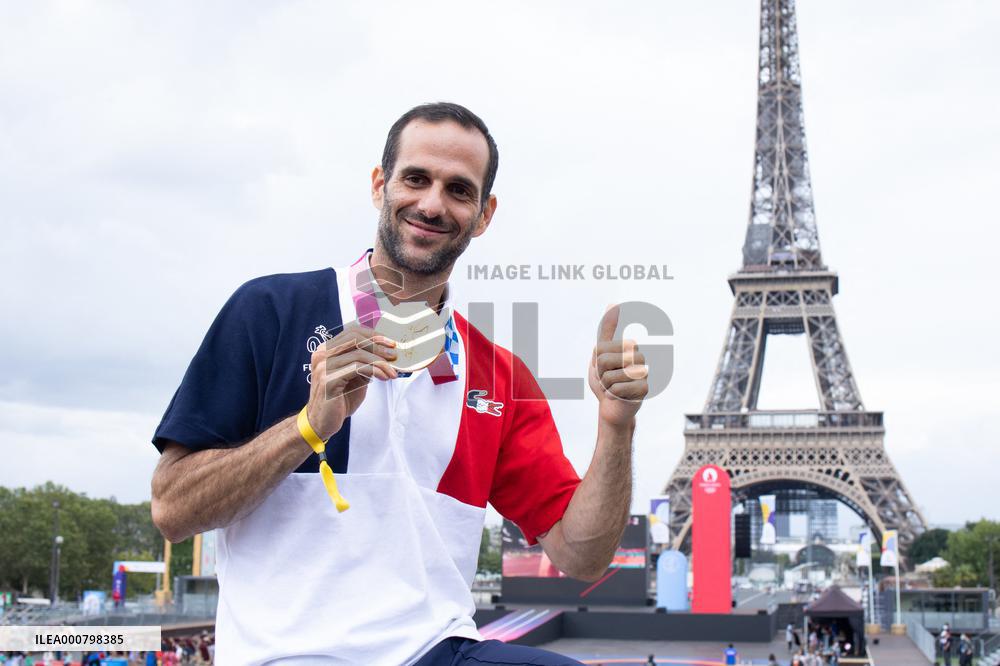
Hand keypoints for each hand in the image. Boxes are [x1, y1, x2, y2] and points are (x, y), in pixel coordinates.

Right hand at [306, 323, 397, 440]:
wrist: (323, 422)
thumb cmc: (340, 398)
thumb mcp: (355, 376)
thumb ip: (365, 362)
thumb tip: (388, 353)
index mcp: (327, 350)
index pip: (352, 332)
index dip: (373, 334)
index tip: (390, 343)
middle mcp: (322, 354)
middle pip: (355, 338)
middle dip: (378, 345)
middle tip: (394, 355)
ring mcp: (323, 366)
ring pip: (358, 354)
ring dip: (380, 362)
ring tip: (392, 372)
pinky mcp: (328, 380)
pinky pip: (357, 368)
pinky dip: (375, 370)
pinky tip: (384, 377)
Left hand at [588, 304, 648, 427]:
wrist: (612, 407)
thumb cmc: (606, 379)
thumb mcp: (601, 353)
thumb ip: (606, 331)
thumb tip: (614, 303)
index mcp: (629, 347)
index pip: (602, 348)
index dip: (597, 361)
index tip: (604, 366)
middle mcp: (639, 357)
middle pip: (604, 361)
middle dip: (600, 373)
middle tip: (608, 379)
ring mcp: (643, 373)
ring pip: (610, 376)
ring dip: (606, 385)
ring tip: (613, 388)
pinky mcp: (644, 389)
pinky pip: (617, 390)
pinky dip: (613, 395)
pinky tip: (619, 397)